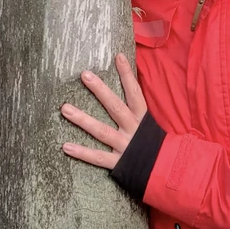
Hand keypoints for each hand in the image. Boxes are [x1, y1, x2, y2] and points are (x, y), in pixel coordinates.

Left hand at [61, 54, 146, 169]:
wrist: (164, 172)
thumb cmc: (155, 146)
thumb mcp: (150, 125)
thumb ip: (137, 110)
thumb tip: (128, 88)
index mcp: (142, 118)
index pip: (135, 92)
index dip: (127, 74)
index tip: (118, 56)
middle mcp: (133, 129)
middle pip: (115, 106)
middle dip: (100, 90)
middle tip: (84, 75)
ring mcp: (124, 146)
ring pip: (101, 130)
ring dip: (82, 119)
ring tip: (64, 108)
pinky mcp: (118, 163)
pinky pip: (97, 157)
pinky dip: (81, 152)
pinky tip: (65, 146)